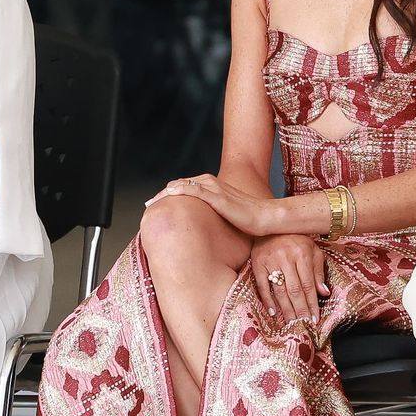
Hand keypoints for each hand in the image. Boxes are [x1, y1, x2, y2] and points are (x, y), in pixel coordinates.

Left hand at [156, 173, 274, 236]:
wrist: (267, 218)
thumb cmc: (250, 221)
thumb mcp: (227, 216)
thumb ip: (213, 217)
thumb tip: (201, 230)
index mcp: (214, 187)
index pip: (185, 187)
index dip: (169, 195)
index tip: (156, 207)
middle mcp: (213, 184)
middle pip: (180, 184)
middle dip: (162, 194)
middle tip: (148, 206)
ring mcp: (216, 189)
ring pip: (184, 185)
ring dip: (166, 192)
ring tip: (152, 202)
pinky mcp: (220, 197)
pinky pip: (196, 190)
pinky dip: (181, 189)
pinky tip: (170, 192)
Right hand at [250, 234, 327, 324]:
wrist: (273, 224)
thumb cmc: (296, 239)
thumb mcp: (313, 250)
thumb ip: (318, 271)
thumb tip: (324, 293)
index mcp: (302, 254)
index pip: (308, 285)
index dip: (312, 303)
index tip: (315, 318)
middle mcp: (286, 258)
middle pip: (294, 290)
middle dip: (300, 310)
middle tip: (303, 325)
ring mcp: (270, 261)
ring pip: (279, 290)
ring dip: (286, 309)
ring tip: (291, 323)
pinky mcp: (257, 263)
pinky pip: (262, 285)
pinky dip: (267, 300)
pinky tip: (274, 313)